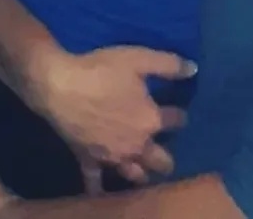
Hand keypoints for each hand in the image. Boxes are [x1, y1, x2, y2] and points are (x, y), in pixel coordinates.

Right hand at [21, 44, 194, 188]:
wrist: (59, 85)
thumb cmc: (99, 69)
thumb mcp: (137, 58)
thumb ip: (167, 64)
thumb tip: (193, 69)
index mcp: (150, 120)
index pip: (175, 120)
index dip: (177, 114)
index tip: (176, 111)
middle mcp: (137, 145)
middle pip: (161, 160)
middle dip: (165, 155)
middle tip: (160, 145)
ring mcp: (113, 156)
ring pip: (135, 175)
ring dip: (140, 171)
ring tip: (140, 165)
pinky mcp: (89, 160)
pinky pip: (95, 182)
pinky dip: (99, 189)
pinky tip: (101, 193)